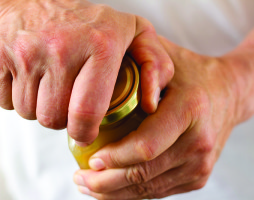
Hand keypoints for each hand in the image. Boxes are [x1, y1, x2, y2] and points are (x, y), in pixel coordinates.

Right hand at [0, 0, 172, 143]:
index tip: (85, 134)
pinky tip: (32, 78)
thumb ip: (154, 64)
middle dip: (62, 119)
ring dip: (41, 108)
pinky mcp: (1, 57)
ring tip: (53, 86)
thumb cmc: (90, 21)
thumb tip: (151, 103)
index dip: (84, 132)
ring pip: (30, 112)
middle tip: (70, 101)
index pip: (87, 112)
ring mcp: (27, 52)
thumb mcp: (133, 32)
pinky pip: (6, 100)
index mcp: (100, 45)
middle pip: (54, 117)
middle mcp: (62, 49)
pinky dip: (19, 97)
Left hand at [73, 37, 240, 198]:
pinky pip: (159, 191)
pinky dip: (134, 193)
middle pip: (143, 175)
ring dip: (115, 193)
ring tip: (90, 185)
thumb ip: (139, 62)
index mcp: (190, 110)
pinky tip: (116, 186)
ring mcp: (201, 164)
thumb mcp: (167, 57)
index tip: (88, 159)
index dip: (112, 158)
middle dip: (105, 183)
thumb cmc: (192, 73)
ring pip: (149, 190)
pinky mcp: (199, 176)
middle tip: (80, 177)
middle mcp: (199, 143)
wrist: (230, 93)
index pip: (144, 147)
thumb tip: (102, 81)